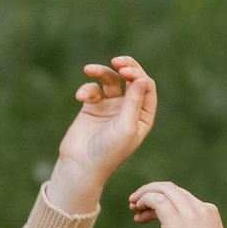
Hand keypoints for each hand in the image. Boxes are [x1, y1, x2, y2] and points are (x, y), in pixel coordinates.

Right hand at [46, 54, 157, 213]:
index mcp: (142, 115)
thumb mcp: (126, 127)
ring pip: (110, 80)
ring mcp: (110, 107)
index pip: (146, 86)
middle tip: (117, 61)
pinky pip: (92, 89)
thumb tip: (142, 78)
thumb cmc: (109, 151)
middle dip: (126, 67)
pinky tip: (80, 97)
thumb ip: (134, 102)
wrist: (81, 166)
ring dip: (101, 72)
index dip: (137, 75)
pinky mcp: (92, 107)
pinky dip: (86, 89)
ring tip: (89, 69)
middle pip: (131, 78)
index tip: (125, 73)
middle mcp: (129, 109)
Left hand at [127, 178, 226, 227]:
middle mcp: (201, 208)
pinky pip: (156, 199)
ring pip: (164, 190)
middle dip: (152, 193)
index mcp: (210, 213)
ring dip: (145, 194)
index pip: (183, 197)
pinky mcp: (175, 220)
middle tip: (136, 204)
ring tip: (132, 206)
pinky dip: (144, 200)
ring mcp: (190, 213)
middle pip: (172, 190)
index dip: (164, 200)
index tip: (149, 212)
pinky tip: (137, 212)